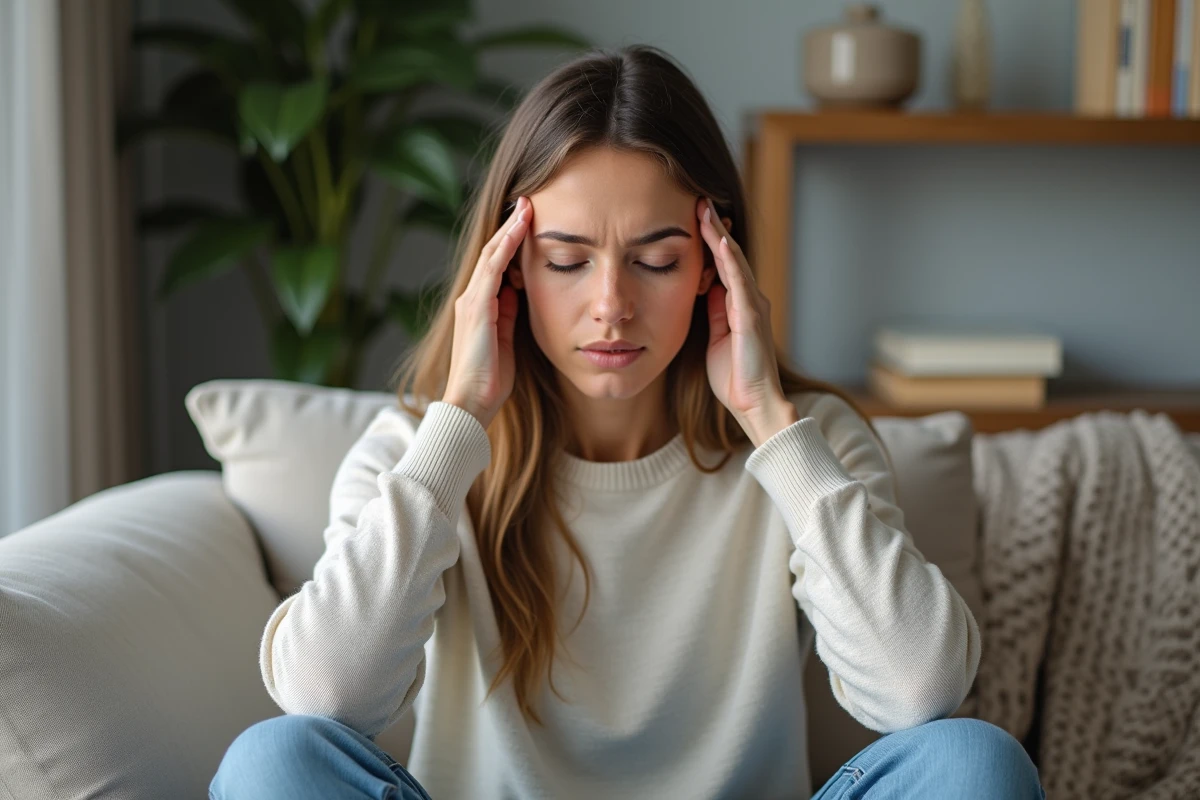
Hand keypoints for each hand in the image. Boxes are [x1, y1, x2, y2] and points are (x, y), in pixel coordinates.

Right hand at [443, 196, 529, 428]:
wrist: (471, 401)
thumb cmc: (490, 378)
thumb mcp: (506, 339)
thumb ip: (509, 314)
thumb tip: (520, 292)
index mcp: (480, 306)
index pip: (497, 265)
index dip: (512, 241)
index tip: (529, 220)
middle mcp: (471, 298)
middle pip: (493, 252)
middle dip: (511, 226)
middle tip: (528, 201)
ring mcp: (472, 300)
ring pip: (492, 254)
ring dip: (510, 229)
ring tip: (526, 206)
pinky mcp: (476, 307)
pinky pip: (493, 269)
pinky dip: (506, 247)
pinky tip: (519, 229)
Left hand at [697, 197, 796, 445]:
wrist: (752, 403)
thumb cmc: (733, 377)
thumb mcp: (715, 337)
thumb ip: (712, 312)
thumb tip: (703, 288)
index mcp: (738, 305)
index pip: (722, 265)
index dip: (709, 241)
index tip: (694, 217)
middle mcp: (749, 299)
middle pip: (729, 255)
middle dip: (714, 228)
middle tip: (699, 200)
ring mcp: (752, 305)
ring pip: (734, 262)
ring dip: (719, 235)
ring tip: (705, 210)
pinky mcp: (751, 316)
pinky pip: (738, 282)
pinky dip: (728, 260)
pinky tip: (718, 241)